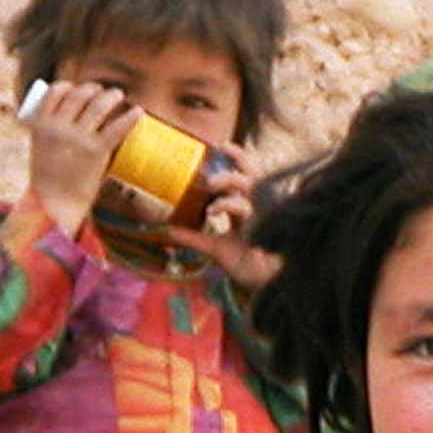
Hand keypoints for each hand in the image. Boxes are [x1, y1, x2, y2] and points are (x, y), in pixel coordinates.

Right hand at [19, 78, 133, 238]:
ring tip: (118, 95)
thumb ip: (53, 129)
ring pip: (97, 106)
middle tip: (102, 92)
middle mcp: (58, 128)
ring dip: (110, 96)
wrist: (54, 204)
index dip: (69, 86)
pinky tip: (138, 111)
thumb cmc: (50, 177)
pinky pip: (116, 128)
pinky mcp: (95, 152)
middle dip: (92, 89)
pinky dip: (129, 117)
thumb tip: (75, 111)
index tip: (77, 88)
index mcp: (40, 124)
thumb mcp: (41, 147)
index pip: (55, 91)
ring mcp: (77, 139)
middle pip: (79, 95)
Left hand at [154, 161, 281, 290]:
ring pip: (249, 183)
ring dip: (227, 178)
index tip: (215, 149)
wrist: (266, 285)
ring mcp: (263, 213)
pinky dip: (226, 204)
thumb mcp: (215, 249)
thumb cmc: (248, 267)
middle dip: (238, 156)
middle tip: (220, 147)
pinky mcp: (263, 224)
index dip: (234, 161)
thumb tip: (166, 233)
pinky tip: (212, 210)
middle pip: (254, 170)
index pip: (245, 176)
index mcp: (249, 208)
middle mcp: (258, 207)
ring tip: (209, 183)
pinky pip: (243, 206)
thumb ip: (193, 238)